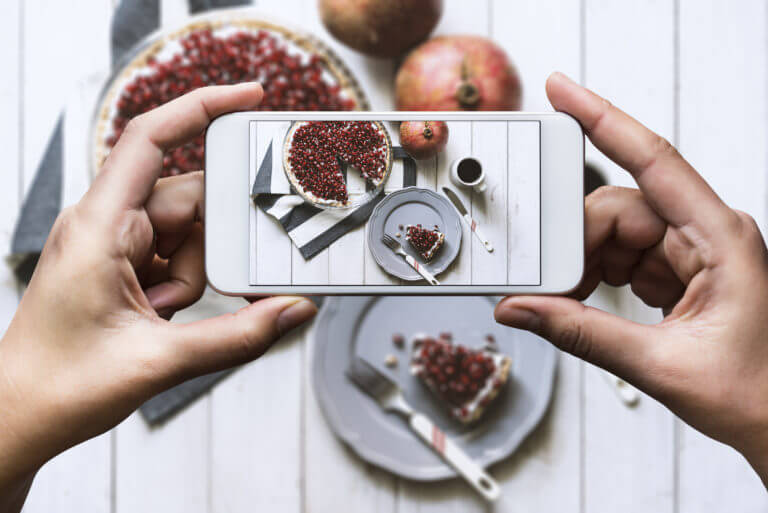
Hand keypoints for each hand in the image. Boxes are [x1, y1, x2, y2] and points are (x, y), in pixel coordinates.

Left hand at [0, 84, 316, 507]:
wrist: (22, 414)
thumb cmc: (59, 382)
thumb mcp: (158, 361)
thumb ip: (237, 336)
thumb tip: (292, 311)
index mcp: (99, 226)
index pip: (151, 139)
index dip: (201, 107)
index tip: (251, 99)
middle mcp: (108, 224)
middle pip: (190, 198)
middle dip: (212, 244)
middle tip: (214, 282)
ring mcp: (118, 245)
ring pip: (190, 233)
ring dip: (198, 274)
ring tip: (170, 315)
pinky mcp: (127, 266)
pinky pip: (180, 255)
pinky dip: (190, 282)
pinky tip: (169, 315)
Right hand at [495, 72, 767, 483]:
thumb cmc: (756, 393)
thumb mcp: (660, 365)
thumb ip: (582, 333)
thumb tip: (523, 309)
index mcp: (720, 237)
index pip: (654, 160)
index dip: (603, 118)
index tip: (561, 92)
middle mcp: (706, 233)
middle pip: (618, 207)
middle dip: (576, 242)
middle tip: (550, 283)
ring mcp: (691, 251)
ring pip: (614, 232)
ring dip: (584, 264)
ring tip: (570, 302)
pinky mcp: (678, 270)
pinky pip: (622, 255)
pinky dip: (595, 276)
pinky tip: (587, 300)